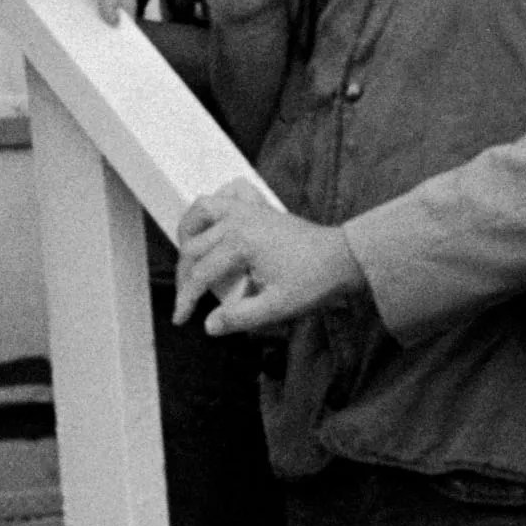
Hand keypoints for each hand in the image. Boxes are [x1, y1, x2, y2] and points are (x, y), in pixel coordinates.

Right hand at [172, 186, 363, 332]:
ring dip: (187, 235)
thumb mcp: (278, 306)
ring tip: (186, 258)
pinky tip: (208, 228)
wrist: (344, 257)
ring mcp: (245, 209)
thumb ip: (240, 317)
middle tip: (186, 300)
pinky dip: (207, 212)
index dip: (186, 299)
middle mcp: (236, 220)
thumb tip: (209, 326)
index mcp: (239, 243)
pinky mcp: (255, 208)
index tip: (180, 319)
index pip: (200, 273)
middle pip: (193, 247)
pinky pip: (220, 199)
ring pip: (199, 213)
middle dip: (184, 276)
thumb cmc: (314, 281)